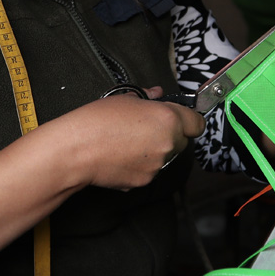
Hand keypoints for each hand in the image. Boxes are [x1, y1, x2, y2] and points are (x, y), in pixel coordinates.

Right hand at [68, 89, 204, 190]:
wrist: (76, 151)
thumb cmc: (96, 121)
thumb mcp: (123, 99)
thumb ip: (147, 97)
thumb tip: (156, 94)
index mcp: (168, 119)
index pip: (197, 123)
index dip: (189, 120)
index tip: (180, 118)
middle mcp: (168, 143)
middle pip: (182, 141)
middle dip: (170, 135)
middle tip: (147, 128)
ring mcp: (158, 165)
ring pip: (165, 156)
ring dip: (155, 150)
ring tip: (128, 142)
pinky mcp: (145, 181)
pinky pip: (150, 170)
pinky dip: (141, 164)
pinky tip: (121, 156)